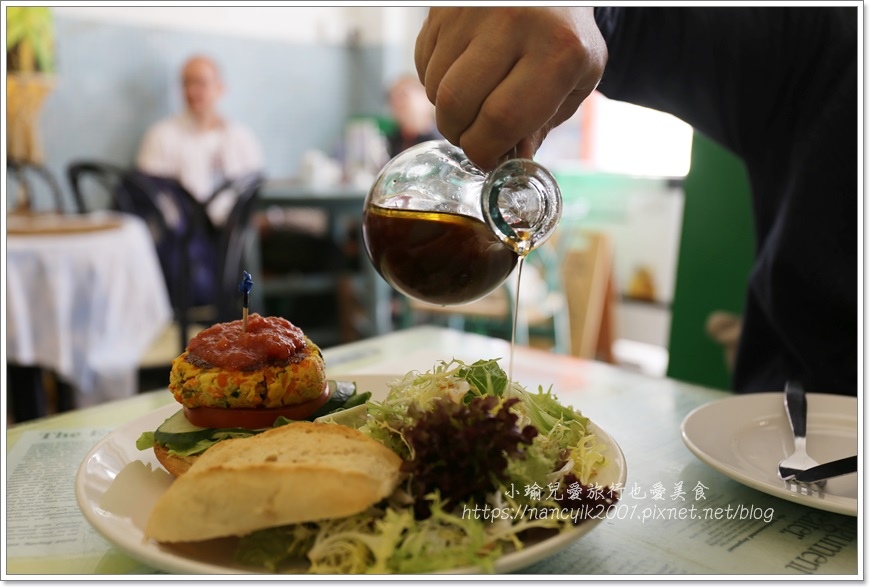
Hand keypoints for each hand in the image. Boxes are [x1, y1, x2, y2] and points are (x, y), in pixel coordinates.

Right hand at [415, 7, 606, 170]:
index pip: (502, 119)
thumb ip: (542, 124)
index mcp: (557, 50)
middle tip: (473, 136)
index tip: (487, 157)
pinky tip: (461, 73)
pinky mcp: (446, 7)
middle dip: (459, 135)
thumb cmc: (564, 37)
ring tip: (472, 101)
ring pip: (434, 87)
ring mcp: (474, 11)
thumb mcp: (575, 80)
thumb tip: (507, 163)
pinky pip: (422, 63)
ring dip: (445, 109)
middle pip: (457, 104)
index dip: (486, 150)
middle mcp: (513, 23)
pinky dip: (435, 81)